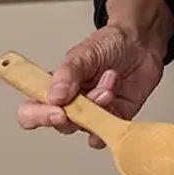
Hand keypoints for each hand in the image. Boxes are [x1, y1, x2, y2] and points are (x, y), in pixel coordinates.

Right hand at [17, 0, 171, 149]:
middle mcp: (71, 104)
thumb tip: (54, 97)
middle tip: (96, 94)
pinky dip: (112, 122)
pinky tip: (118, 100)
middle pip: (61, 124)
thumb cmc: (109, 44)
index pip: (32, 111)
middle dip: (78, 112)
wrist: (141, 41)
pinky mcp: (115, 117)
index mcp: (56, 88)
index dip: (38, 116)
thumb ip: (68, 73)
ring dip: (101, 107)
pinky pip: (108, 133)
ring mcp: (93, 113)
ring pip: (87, 127)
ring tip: (111, 80)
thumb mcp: (84, 53)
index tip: (57, 110)